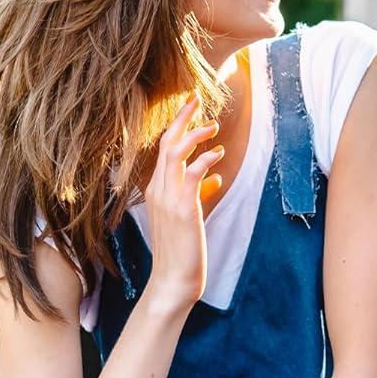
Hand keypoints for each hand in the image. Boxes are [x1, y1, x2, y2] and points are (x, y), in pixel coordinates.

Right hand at [143, 92, 223, 311]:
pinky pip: (191, 175)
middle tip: (195, 97)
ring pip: (176, 154)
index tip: (191, 107)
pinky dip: (204, 160)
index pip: (164, 149)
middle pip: (167, 143)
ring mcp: (168, 198)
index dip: (177, 125)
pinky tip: (218, 154)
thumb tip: (215, 177)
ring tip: (212, 125)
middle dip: (182, 118)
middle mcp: (159, 190)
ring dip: (195, 134)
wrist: (173, 280)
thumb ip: (199, 194)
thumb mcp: (191, 216)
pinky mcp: (182, 209)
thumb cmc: (183, 249)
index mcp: (158, 189)